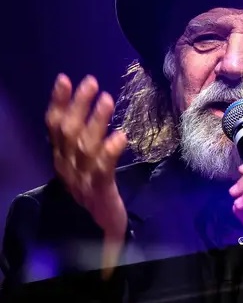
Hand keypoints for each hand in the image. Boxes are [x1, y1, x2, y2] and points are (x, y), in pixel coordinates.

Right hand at [45, 73, 127, 237]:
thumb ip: (83, 140)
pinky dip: (110, 151)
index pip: (55, 127)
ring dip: (95, 121)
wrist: (101, 229)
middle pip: (69, 132)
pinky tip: (120, 136)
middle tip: (91, 82)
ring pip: (85, 147)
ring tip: (107, 99)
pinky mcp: (100, 190)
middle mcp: (67, 167)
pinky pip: (103, 169)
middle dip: (78, 105)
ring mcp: (82, 179)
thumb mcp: (84, 162)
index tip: (65, 79)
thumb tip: (90, 105)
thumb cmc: (96, 189)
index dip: (58, 102)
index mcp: (62, 159)